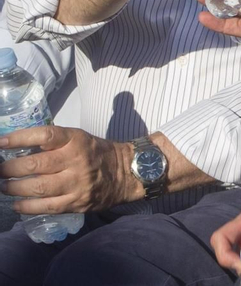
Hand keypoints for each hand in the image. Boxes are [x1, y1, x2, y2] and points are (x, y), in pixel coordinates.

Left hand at [0, 126, 132, 213]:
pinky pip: (47, 207)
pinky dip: (27, 207)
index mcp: (77, 140)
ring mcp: (77, 183)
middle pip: (35, 165)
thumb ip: (55, 142)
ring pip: (38, 188)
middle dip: (9, 169)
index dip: (19, 138)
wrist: (126, 174)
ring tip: (4, 186)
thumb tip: (18, 147)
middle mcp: (76, 161)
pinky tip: (16, 204)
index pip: (45, 135)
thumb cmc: (97, 154)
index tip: (0, 142)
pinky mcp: (77, 202)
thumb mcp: (80, 139)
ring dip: (14, 188)